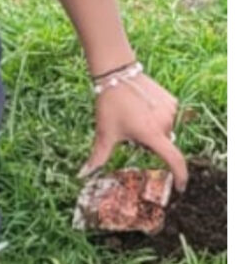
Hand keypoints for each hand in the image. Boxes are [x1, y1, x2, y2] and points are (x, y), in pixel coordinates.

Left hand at [85, 74, 186, 188]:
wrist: (117, 75)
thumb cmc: (110, 105)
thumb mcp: (105, 132)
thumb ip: (99, 156)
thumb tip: (83, 175)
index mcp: (151, 134)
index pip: (173, 159)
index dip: (179, 176)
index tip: (180, 188)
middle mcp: (166, 123)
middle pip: (161, 144)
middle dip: (147, 143)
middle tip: (130, 130)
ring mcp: (172, 110)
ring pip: (164, 130)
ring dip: (152, 130)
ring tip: (134, 116)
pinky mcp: (173, 101)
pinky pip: (167, 117)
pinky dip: (157, 118)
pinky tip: (142, 108)